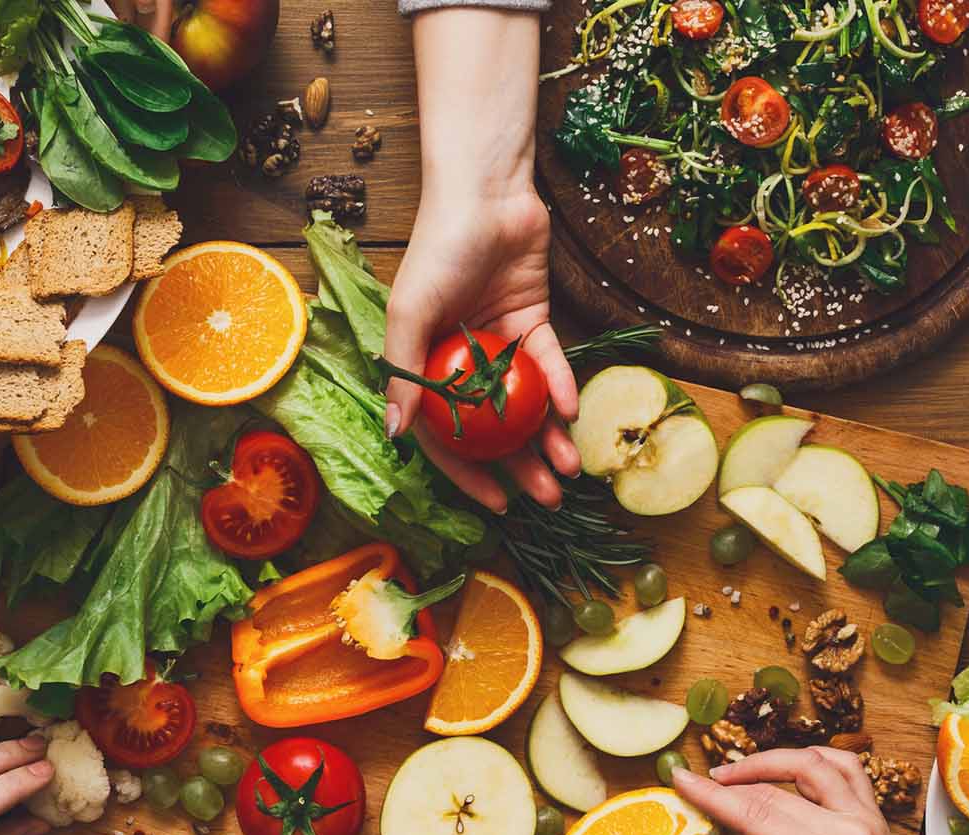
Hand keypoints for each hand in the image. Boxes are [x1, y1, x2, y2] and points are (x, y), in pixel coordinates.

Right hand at [386, 7, 577, 512]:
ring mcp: (498, 342)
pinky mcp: (533, 320)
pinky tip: (573, 413)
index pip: (445, 436)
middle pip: (492, 429)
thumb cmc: (437, 247)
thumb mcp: (410, 311)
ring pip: (525, 405)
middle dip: (520, 469)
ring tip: (570, 472)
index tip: (495, 507)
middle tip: (547, 501)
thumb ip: (404, 373)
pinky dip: (562, 387)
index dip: (467, 476)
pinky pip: (550, 364)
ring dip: (548, 439)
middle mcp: (460, 360)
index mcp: (424, 364)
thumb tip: (396, 436)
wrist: (487, 194)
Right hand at [668, 752, 968, 834]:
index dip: (710, 794)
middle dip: (729, 783)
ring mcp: (870, 821)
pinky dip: (814, 759)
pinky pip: (847, 770)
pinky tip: (788, 769)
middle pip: (774, 789)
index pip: (754, 813)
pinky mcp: (879, 820)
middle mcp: (850, 833)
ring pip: (812, 763)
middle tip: (696, 788)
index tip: (679, 779)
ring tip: (734, 774)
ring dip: (769, 761)